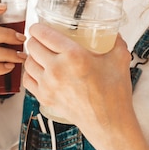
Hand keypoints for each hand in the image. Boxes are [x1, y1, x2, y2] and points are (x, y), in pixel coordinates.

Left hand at [22, 23, 131, 138]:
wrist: (109, 123)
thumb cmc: (115, 92)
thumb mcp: (120, 58)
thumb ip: (115, 40)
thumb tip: (111, 30)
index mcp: (73, 55)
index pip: (43, 34)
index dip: (39, 27)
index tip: (41, 26)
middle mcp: (56, 69)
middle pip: (32, 46)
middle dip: (35, 39)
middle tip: (42, 38)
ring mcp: (48, 85)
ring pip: (27, 62)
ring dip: (32, 55)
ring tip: (40, 53)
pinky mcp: (45, 98)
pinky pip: (27, 80)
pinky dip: (30, 72)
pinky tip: (39, 70)